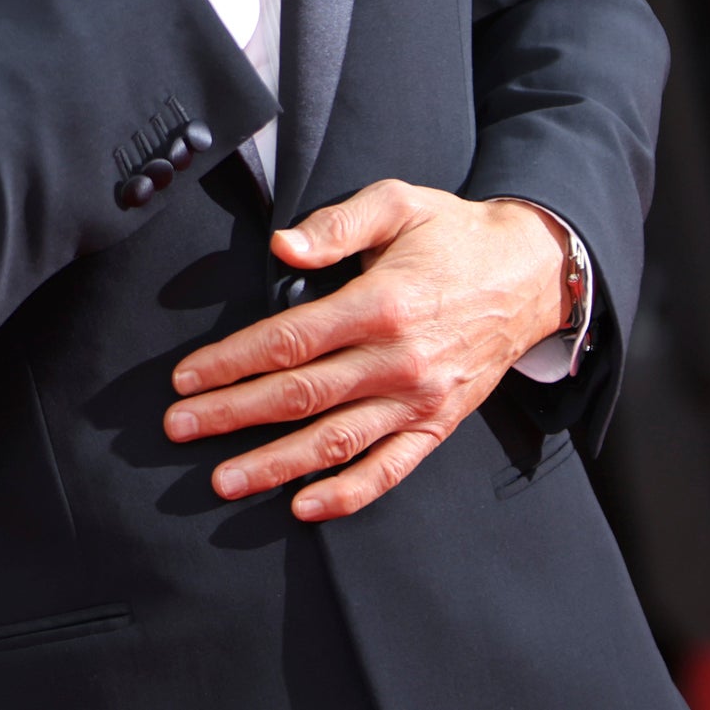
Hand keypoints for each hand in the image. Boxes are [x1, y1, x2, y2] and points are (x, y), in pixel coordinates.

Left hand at [165, 183, 568, 519]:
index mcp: (381, 304)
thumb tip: (281, 245)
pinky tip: (304, 505)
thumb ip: (336, 224)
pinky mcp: (438, 424)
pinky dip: (347, 493)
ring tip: (223, 479)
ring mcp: (419, 399)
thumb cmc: (454, 234)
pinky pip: (389, 468)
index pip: (289, 340)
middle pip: (299, 395)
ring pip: (335, 441)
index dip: (232, 361)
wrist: (530, 273)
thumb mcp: (396, 204)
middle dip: (231, 414)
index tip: (187, 377)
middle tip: (179, 428)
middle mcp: (398, 360)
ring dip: (274, 464)